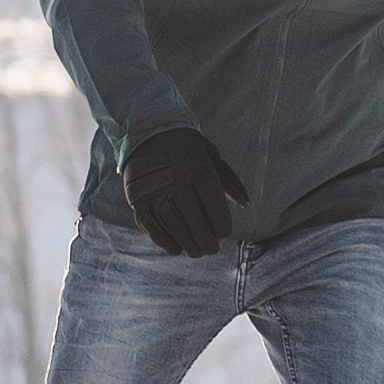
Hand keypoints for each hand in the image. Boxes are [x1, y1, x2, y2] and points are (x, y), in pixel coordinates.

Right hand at [120, 125, 247, 257]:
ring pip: (173, 226)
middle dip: (205, 240)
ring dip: (187, 244)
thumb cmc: (186, 147)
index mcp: (197, 167)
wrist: (148, 132)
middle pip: (194, 220)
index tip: (224, 234)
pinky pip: (152, 226)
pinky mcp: (137, 198)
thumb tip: (246, 204)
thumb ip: (229, 179)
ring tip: (196, 251)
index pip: (213, 205)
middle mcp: (175, 179)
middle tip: (212, 249)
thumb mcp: (211, 155)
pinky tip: (176, 248)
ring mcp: (154, 190)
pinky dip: (164, 241)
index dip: (221, 225)